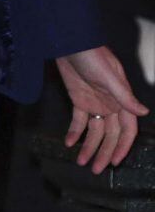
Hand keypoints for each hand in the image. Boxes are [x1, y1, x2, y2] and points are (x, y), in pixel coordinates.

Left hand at [56, 45, 148, 173]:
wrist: (68, 41)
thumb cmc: (92, 54)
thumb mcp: (109, 75)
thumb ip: (125, 96)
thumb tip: (143, 113)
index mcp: (121, 99)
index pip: (127, 129)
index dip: (122, 146)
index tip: (115, 162)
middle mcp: (110, 104)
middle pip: (110, 135)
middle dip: (103, 152)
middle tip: (96, 169)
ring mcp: (94, 102)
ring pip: (94, 131)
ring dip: (88, 146)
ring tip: (81, 161)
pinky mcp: (78, 99)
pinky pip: (78, 120)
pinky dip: (74, 132)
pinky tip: (69, 143)